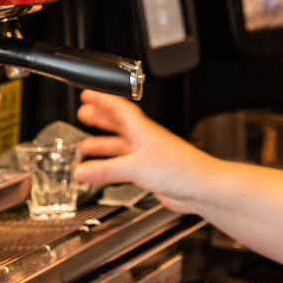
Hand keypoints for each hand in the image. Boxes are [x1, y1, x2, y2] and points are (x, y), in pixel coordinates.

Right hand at [74, 90, 221, 212]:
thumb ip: (107, 170)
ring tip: (86, 146)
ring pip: (121, 146)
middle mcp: (145, 139)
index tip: (87, 94)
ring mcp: (148, 156)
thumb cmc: (181, 168)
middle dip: (100, 119)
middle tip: (84, 114)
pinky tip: (105, 172)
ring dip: (104, 145)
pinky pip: (125, 166)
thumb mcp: (136, 167)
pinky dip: (112, 166)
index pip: (119, 107)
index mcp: (142, 129)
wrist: (201, 187)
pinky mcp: (150, 173)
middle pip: (119, 124)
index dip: (102, 100)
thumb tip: (81, 170)